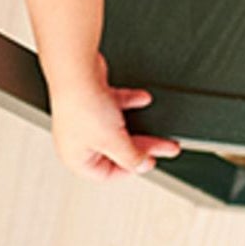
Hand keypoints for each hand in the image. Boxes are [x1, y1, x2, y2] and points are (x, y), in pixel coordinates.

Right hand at [49, 55, 181, 181]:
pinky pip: (118, 105)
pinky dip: (132, 102)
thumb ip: (130, 156)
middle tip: (167, 146)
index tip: (149, 162)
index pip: (107, 173)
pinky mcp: (95, 100)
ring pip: (120, 127)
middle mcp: (80, 141)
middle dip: (144, 146)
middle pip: (118, 149)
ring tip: (160, 126)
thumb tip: (142, 167)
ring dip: (140, 125)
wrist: (77, 71)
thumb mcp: (113, 140)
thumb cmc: (82, 107)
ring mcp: (87, 119)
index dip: (130, 169)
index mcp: (77, 158)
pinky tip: (144, 99)